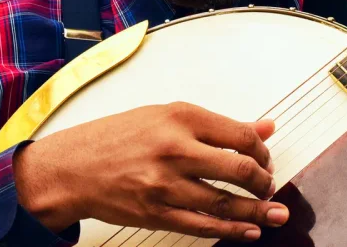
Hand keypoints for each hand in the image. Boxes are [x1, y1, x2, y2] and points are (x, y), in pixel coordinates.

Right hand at [14, 102, 287, 240]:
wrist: (72, 167)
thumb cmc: (116, 138)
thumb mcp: (167, 115)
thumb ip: (219, 125)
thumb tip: (265, 126)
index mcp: (180, 117)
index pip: (240, 135)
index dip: (262, 150)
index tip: (265, 157)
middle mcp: (175, 149)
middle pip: (239, 168)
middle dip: (263, 181)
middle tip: (269, 186)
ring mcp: (165, 184)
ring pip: (225, 202)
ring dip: (257, 210)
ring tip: (275, 213)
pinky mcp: (156, 213)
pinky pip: (203, 225)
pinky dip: (231, 230)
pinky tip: (248, 230)